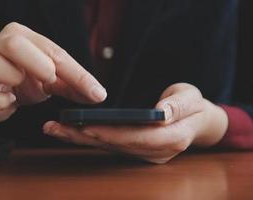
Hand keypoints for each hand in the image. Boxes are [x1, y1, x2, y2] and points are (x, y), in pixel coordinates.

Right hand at [0, 22, 105, 136]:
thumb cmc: (23, 81)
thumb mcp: (52, 79)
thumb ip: (75, 84)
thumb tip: (99, 94)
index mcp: (22, 36)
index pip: (52, 51)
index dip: (76, 73)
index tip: (95, 93)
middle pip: (13, 43)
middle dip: (36, 64)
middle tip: (48, 80)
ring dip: (10, 81)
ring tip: (18, 92)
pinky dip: (0, 105)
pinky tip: (7, 103)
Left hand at [43, 83, 228, 163]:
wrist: (197, 121)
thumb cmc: (194, 106)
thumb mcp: (191, 98)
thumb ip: (178, 105)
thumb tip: (161, 112)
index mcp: (172, 139)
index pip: (137, 138)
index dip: (111, 134)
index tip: (86, 127)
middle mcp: (156, 152)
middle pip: (116, 146)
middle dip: (85, 137)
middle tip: (57, 127)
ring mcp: (144, 154)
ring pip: (108, 147)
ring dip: (80, 139)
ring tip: (55, 128)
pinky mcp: (135, 150)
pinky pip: (109, 145)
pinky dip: (88, 138)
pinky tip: (70, 131)